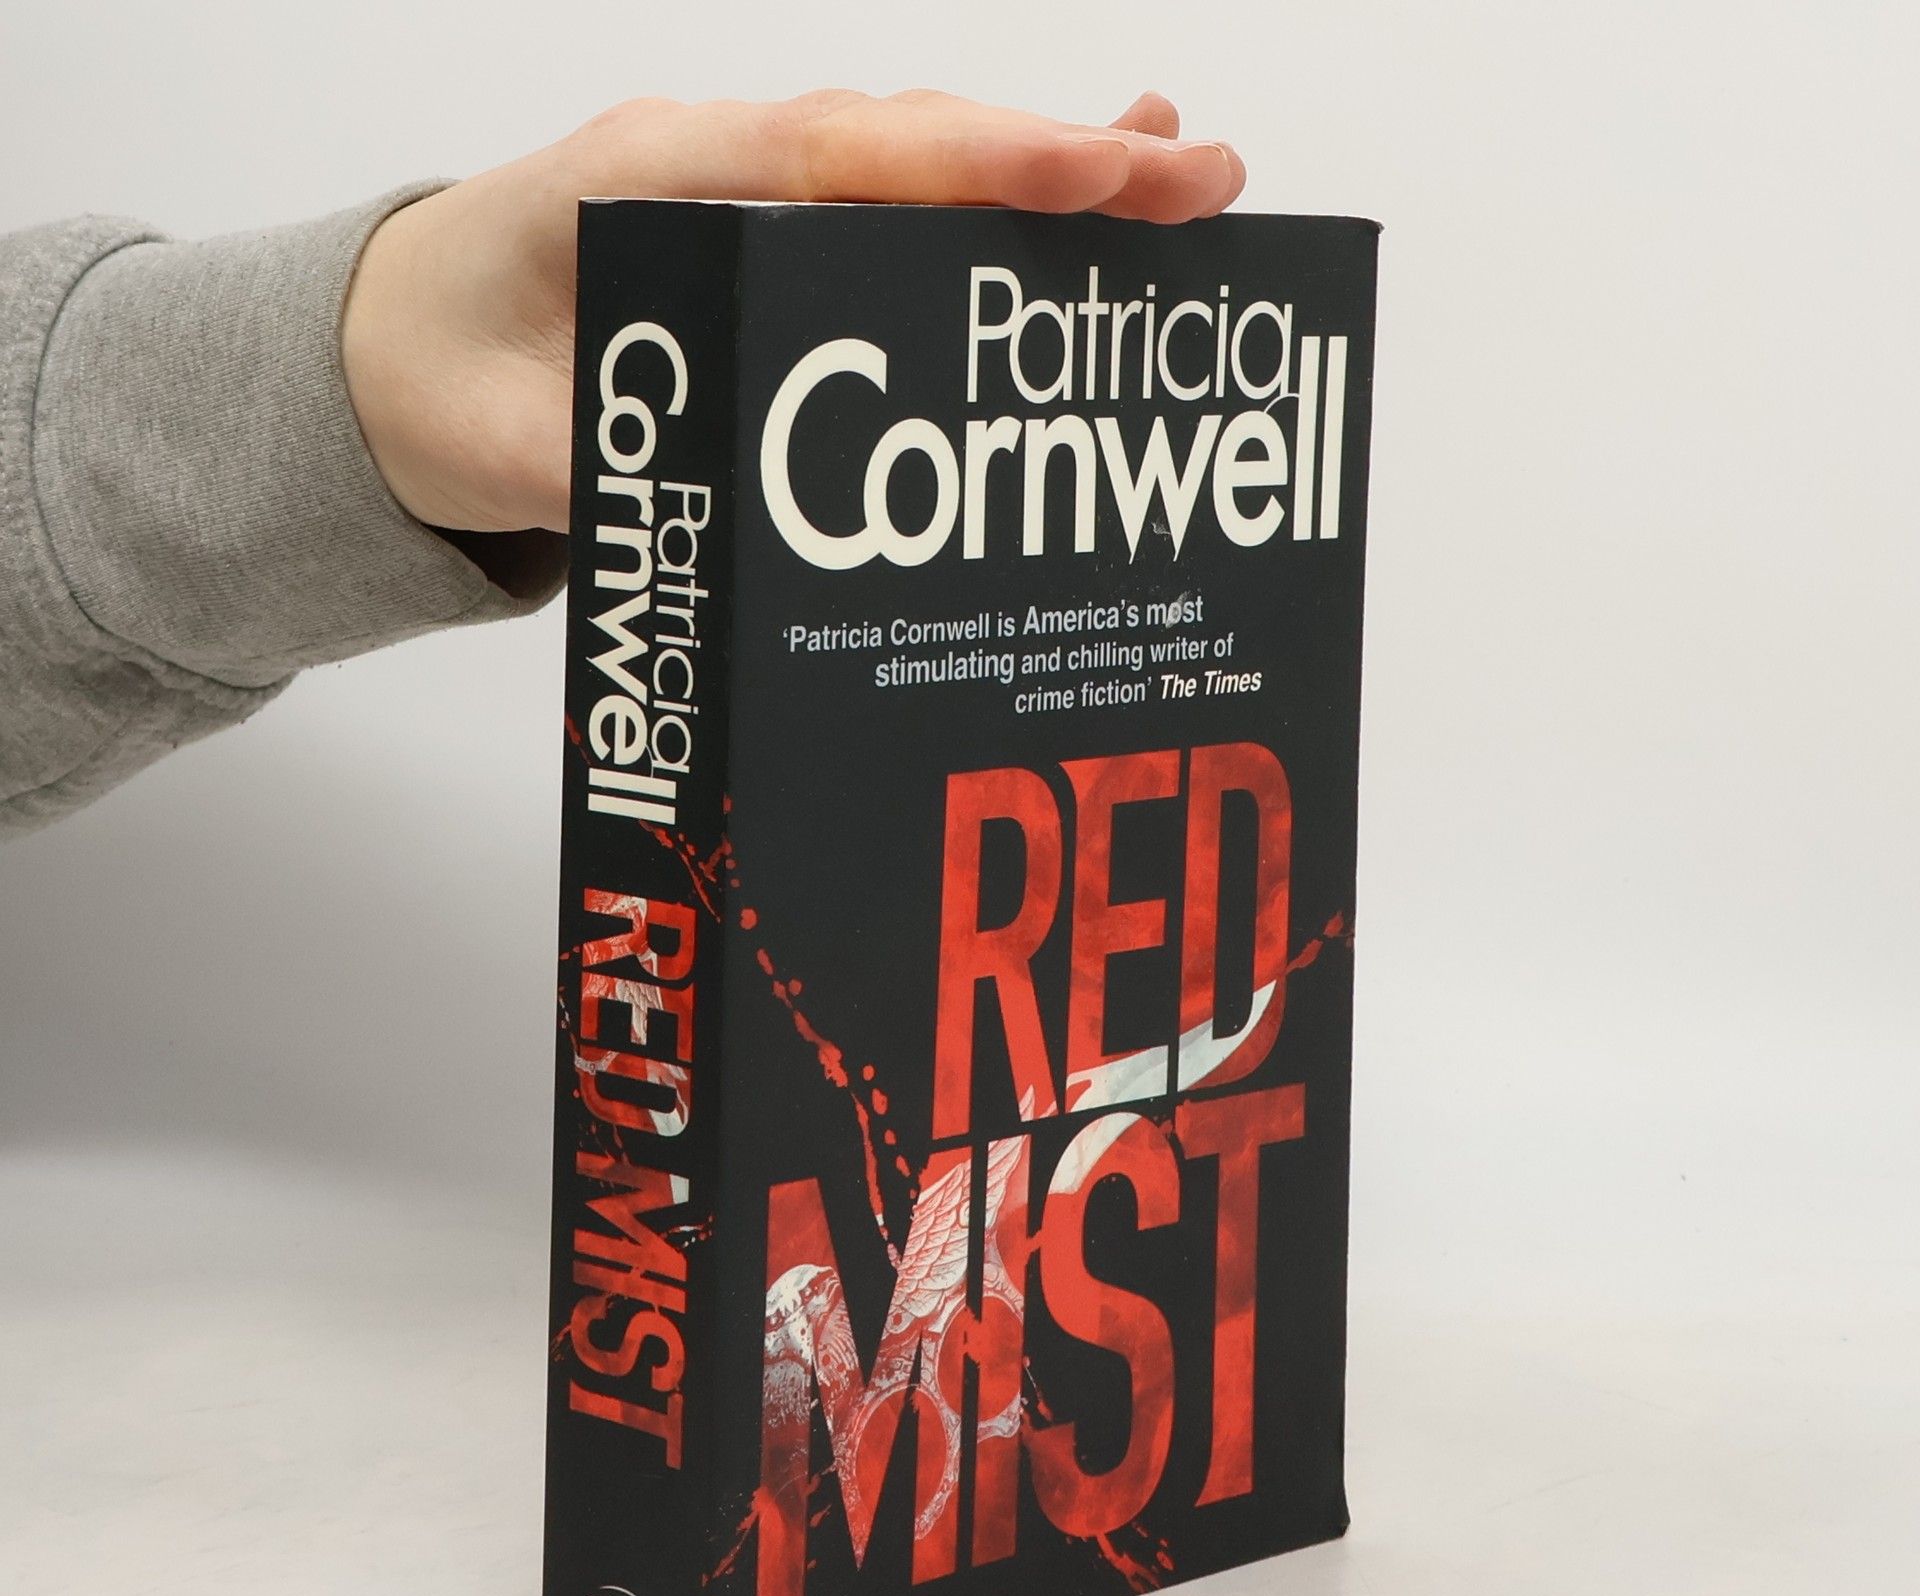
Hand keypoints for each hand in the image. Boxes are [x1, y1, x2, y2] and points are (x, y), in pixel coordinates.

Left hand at [340, 90, 1245, 535]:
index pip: (829, 156)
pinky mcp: (771, 244)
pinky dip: (991, 209)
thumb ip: (600, 470)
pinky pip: (893, 212)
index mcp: (644, 184)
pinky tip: (1083, 201)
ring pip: (918, 167)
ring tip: (1181, 178)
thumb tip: (718, 510)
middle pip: (906, 146)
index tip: (1087, 169)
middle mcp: (712, 169)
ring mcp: (748, 197)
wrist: (392, 351)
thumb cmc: (438, 373)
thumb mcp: (495, 445)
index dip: (964, 164)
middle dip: (1055, 162)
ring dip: (1048, 175)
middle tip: (1193, 180)